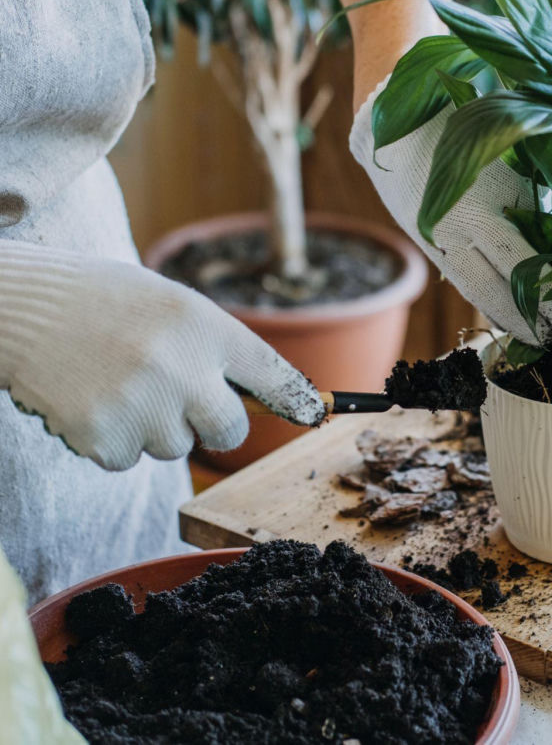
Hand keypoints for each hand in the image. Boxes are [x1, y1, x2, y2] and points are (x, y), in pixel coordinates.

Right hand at [0, 241, 324, 470]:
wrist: (18, 307)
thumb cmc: (102, 302)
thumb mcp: (171, 304)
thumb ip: (215, 346)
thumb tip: (260, 398)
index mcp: (204, 325)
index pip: (271, 372)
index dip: (297, 399)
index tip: (313, 415)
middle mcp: (183, 367)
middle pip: (230, 430)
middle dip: (213, 425)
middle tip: (177, 397)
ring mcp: (144, 406)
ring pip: (175, 446)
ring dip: (153, 427)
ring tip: (116, 382)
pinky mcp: (104, 437)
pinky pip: (128, 459)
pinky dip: (112, 439)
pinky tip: (90, 399)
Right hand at [351, 89, 551, 345]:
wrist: (396, 115)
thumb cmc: (467, 119)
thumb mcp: (510, 153)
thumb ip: (534, 196)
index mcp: (481, 205)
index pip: (524, 267)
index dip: (550, 297)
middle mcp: (457, 231)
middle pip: (499, 292)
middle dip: (531, 320)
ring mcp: (438, 240)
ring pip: (476, 292)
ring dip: (506, 316)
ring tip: (534, 336)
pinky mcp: (426, 241)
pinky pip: (460, 279)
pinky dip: (483, 298)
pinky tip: (504, 311)